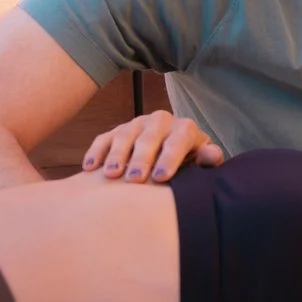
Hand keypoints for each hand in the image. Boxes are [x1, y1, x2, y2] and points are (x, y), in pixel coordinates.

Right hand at [81, 110, 224, 182]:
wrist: (171, 151)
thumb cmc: (188, 161)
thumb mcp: (201, 160)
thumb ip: (207, 159)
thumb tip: (212, 154)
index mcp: (183, 128)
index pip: (178, 140)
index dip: (170, 158)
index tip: (161, 177)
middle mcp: (160, 122)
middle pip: (148, 138)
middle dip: (141, 158)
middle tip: (135, 179)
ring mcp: (135, 125)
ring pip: (124, 136)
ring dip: (116, 155)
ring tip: (111, 175)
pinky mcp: (115, 132)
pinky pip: (103, 139)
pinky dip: (96, 152)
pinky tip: (90, 168)